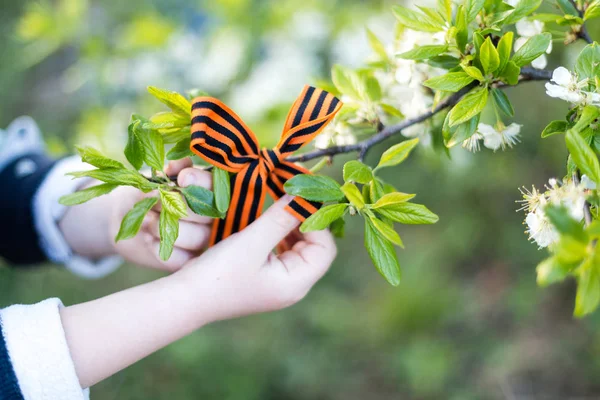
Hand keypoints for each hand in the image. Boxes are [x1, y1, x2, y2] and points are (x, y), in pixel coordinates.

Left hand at [61, 158, 213, 271]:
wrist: (125, 217)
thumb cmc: (145, 192)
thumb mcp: (153, 178)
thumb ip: (169, 174)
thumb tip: (182, 165)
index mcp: (212, 192)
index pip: (217, 187)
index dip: (202, 182)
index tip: (182, 178)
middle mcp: (215, 217)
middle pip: (210, 214)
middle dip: (179, 206)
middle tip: (156, 201)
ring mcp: (204, 240)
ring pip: (198, 238)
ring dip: (167, 227)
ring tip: (148, 218)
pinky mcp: (189, 261)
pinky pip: (182, 258)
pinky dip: (160, 247)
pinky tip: (149, 238)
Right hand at [175, 194, 337, 322]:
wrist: (186, 299)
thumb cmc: (219, 273)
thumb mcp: (251, 241)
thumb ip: (280, 218)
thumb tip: (302, 194)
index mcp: (296, 283)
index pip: (325, 249)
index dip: (317, 222)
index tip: (301, 199)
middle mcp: (292, 287)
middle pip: (314, 249)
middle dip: (304, 223)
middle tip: (289, 199)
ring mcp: (278, 284)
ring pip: (298, 250)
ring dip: (291, 228)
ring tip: (278, 208)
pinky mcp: (264, 279)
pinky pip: (281, 253)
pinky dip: (278, 236)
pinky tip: (265, 224)